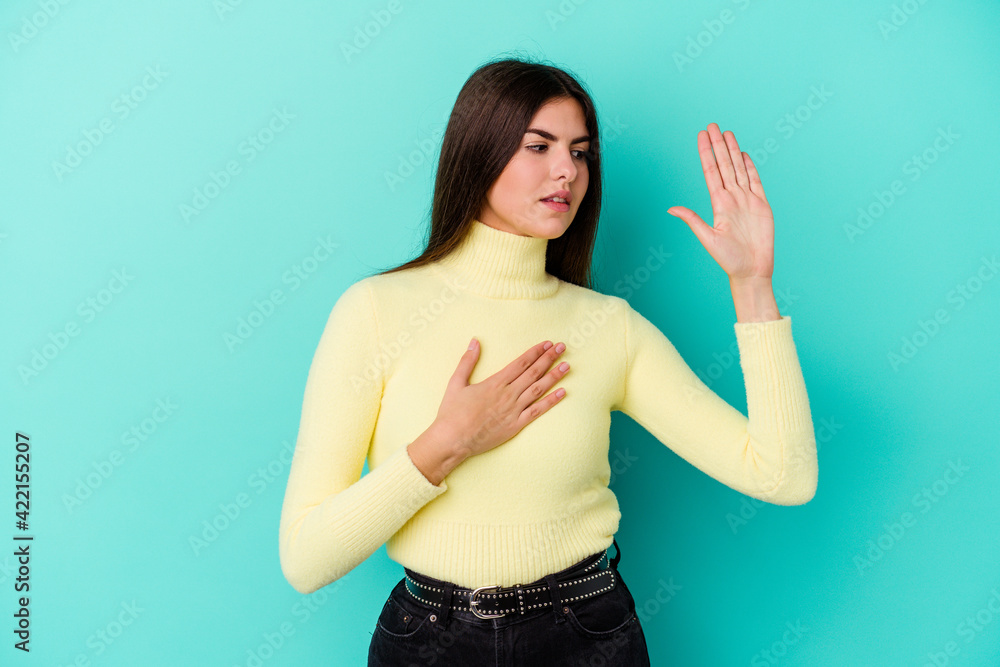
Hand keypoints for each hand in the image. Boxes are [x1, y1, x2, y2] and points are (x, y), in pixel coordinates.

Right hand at [431, 339, 569, 458]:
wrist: (453, 440)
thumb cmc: (452, 412)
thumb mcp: (456, 383)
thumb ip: (467, 361)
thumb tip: (475, 341)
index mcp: (495, 382)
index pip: (521, 363)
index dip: (536, 352)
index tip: (547, 343)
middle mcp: (508, 394)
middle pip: (533, 372)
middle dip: (549, 358)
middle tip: (562, 348)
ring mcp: (513, 410)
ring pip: (538, 389)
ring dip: (554, 376)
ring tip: (567, 365)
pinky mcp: (515, 425)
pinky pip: (537, 411)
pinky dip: (551, 401)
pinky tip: (562, 393)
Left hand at [667, 122, 774, 281]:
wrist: (752, 271)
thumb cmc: (729, 260)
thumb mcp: (708, 238)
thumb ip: (692, 220)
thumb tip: (671, 208)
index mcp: (718, 204)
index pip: (711, 171)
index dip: (706, 153)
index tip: (701, 136)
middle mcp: (732, 198)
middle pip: (724, 165)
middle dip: (718, 145)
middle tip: (712, 125)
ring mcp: (747, 200)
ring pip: (739, 169)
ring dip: (733, 151)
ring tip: (727, 133)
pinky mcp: (762, 205)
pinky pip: (755, 181)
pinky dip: (750, 167)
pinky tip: (744, 154)